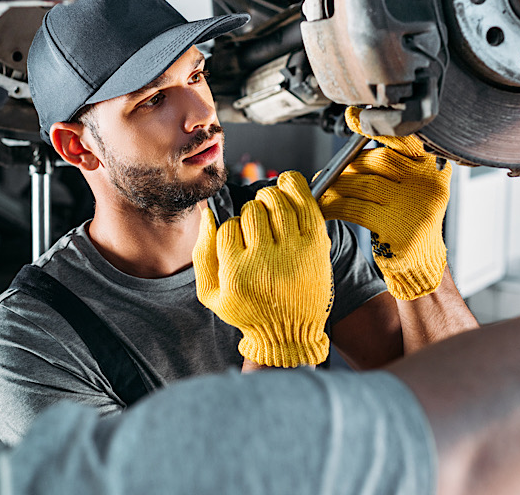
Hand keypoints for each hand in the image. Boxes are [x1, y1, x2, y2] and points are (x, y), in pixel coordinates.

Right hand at [193, 171, 333, 366]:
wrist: (290, 333)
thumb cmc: (249, 311)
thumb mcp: (212, 294)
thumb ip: (203, 253)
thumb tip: (207, 213)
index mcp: (237, 274)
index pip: (228, 227)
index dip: (233, 229)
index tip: (241, 240)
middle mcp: (265, 262)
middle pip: (252, 211)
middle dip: (251, 213)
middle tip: (258, 227)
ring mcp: (294, 252)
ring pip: (275, 202)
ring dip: (270, 199)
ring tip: (271, 210)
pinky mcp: (316, 245)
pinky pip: (304, 202)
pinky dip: (294, 186)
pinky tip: (287, 186)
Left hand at [319, 107, 450, 300]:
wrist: (420, 263)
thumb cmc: (408, 221)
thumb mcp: (411, 189)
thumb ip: (394, 166)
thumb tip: (353, 146)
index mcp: (434, 170)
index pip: (405, 140)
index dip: (376, 128)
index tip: (354, 117)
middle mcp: (428, 186)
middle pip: (379, 160)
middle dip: (349, 164)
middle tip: (330, 172)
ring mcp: (414, 207)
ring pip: (364, 183)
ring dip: (337, 185)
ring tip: (324, 189)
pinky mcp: (396, 228)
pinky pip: (355, 207)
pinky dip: (335, 205)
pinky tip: (325, 207)